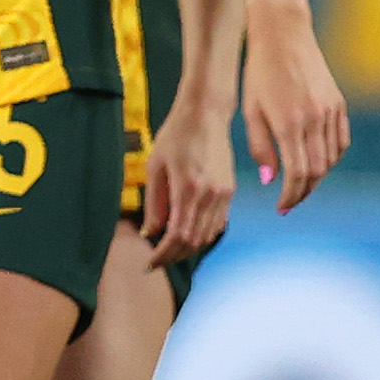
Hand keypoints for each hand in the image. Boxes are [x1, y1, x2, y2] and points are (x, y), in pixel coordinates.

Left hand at [140, 93, 236, 265]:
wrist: (206, 116)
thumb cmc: (176, 136)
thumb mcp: (155, 167)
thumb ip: (154, 202)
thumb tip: (150, 232)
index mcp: (188, 189)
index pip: (177, 236)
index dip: (163, 255)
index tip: (149, 263)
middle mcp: (210, 195)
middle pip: (194, 241)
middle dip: (174, 256)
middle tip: (156, 261)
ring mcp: (223, 195)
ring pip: (208, 236)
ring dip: (188, 249)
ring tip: (169, 251)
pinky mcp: (230, 191)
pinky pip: (218, 224)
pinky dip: (202, 236)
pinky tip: (188, 235)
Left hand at [240, 0, 351, 213]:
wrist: (283, 33)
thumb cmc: (258, 72)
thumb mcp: (251, 110)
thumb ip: (260, 147)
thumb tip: (271, 180)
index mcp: (289, 124)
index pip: (297, 174)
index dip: (291, 196)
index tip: (281, 208)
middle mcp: (315, 120)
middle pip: (317, 171)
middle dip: (303, 191)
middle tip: (289, 202)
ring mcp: (331, 111)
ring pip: (332, 159)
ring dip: (318, 177)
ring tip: (300, 185)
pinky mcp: (339, 103)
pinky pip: (341, 141)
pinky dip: (332, 158)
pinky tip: (318, 163)